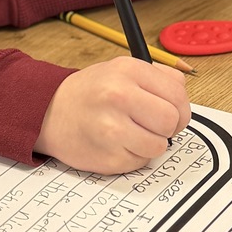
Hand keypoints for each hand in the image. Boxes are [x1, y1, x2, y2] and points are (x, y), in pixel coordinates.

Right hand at [34, 58, 190, 174]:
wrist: (48, 111)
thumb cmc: (90, 92)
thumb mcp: (121, 69)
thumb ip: (158, 77)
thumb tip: (183, 95)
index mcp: (127, 70)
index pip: (177, 94)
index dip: (180, 107)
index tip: (172, 111)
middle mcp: (119, 97)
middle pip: (171, 121)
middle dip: (169, 127)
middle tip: (155, 125)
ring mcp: (112, 130)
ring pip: (159, 146)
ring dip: (151, 143)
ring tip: (133, 133)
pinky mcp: (108, 158)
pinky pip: (140, 162)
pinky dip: (135, 156)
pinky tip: (118, 143)